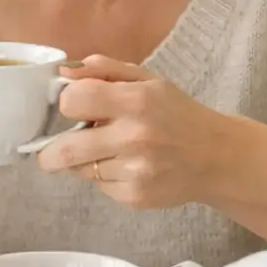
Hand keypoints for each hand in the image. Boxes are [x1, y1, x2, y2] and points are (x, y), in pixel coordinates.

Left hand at [33, 55, 243, 209]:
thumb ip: (103, 70)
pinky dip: (104, 178)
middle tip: (50, 150)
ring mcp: (136, 171)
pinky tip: (126, 168)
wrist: (217, 157)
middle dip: (50, 152)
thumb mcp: (147, 80)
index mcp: (136, 101)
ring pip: (80, 170)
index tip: (72, 108)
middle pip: (65, 149)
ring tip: (106, 152)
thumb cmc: (176, 113)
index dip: (67, 103)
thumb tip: (63, 71)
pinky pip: (100, 187)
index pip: (73, 101)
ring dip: (83, 162)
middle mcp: (134, 137)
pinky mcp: (135, 196)